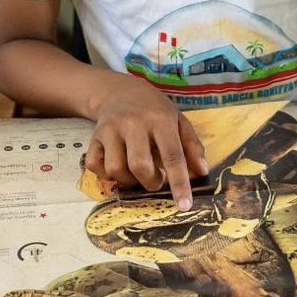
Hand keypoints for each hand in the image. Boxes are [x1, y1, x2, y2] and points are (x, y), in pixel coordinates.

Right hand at [86, 76, 209, 207]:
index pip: (172, 155)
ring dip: (128, 181)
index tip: (184, 205)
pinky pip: (95, 166)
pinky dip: (106, 176)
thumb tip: (202, 171)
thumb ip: (192, 146)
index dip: (179, 183)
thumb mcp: (179, 120)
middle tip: (156, 180)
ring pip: (115, 169)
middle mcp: (133, 124)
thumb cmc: (154, 110)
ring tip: (136, 174)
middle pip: (139, 166)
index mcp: (160, 120)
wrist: (120, 91)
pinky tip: (117, 168)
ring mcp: (110, 130)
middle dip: (150, 182)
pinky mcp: (94, 137)